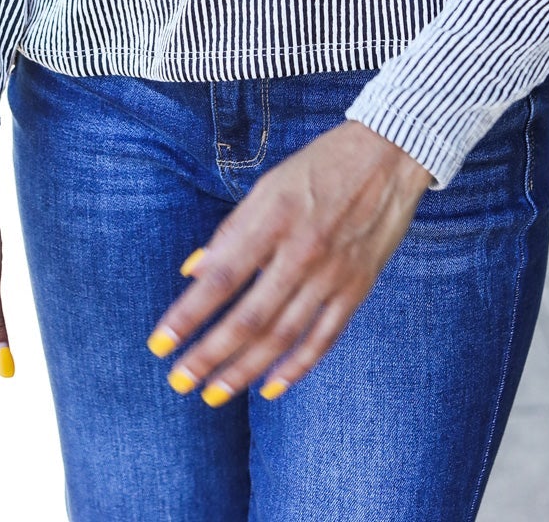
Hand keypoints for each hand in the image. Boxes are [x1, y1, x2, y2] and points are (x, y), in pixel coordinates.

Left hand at [145, 120, 432, 403]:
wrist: (389, 155)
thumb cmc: (320, 166)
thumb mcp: (268, 185)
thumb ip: (231, 230)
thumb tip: (192, 270)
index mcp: (274, 219)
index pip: (222, 278)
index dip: (188, 314)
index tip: (159, 343)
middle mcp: (302, 250)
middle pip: (250, 317)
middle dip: (210, 355)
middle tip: (180, 381)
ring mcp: (332, 273)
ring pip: (283, 335)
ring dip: (245, 369)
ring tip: (214, 393)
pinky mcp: (357, 287)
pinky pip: (324, 337)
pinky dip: (298, 366)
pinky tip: (271, 386)